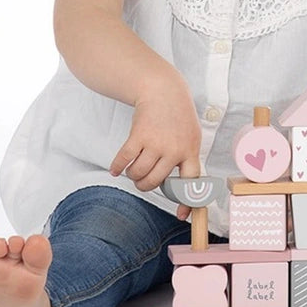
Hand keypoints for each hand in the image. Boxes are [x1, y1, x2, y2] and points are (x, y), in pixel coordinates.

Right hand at [109, 81, 201, 218]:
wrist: (163, 90)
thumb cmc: (177, 115)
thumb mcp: (191, 135)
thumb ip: (185, 158)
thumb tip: (178, 186)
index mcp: (190, 151)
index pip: (191, 183)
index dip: (186, 202)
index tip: (181, 215)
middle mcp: (174, 150)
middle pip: (156, 182)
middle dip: (146, 185)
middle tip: (142, 180)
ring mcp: (156, 143)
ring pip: (139, 174)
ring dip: (132, 176)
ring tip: (132, 170)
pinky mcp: (139, 136)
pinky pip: (124, 160)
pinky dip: (117, 167)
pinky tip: (116, 168)